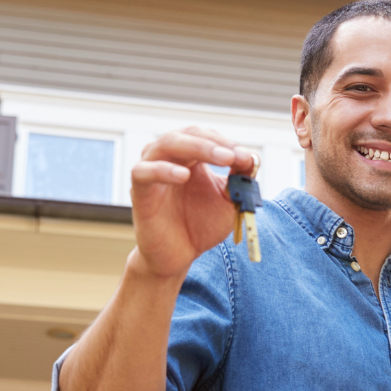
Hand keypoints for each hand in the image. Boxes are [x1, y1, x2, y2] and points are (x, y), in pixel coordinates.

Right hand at [129, 126, 256, 281]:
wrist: (180, 255)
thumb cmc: (202, 225)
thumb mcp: (227, 201)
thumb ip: (238, 180)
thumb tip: (251, 157)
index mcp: (189, 157)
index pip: (206, 136)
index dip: (227, 143)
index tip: (248, 158)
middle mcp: (168, 157)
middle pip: (188, 134)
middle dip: (214, 143)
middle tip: (235, 155)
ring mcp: (151, 171)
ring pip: (166, 144)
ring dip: (196, 148)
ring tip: (222, 158)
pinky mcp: (140, 192)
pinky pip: (143, 172)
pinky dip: (162, 170)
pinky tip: (183, 176)